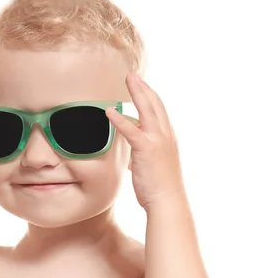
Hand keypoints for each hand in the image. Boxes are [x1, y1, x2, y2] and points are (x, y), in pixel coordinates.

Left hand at [106, 72, 185, 209]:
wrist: (168, 202)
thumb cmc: (159, 190)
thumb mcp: (152, 168)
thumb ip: (142, 157)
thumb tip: (132, 157)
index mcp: (168, 139)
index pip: (160, 112)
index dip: (150, 96)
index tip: (142, 86)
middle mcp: (166, 136)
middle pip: (156, 104)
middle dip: (144, 87)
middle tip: (133, 75)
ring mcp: (158, 141)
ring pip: (148, 110)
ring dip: (137, 92)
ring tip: (128, 78)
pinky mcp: (147, 150)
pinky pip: (132, 131)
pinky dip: (120, 119)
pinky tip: (109, 111)